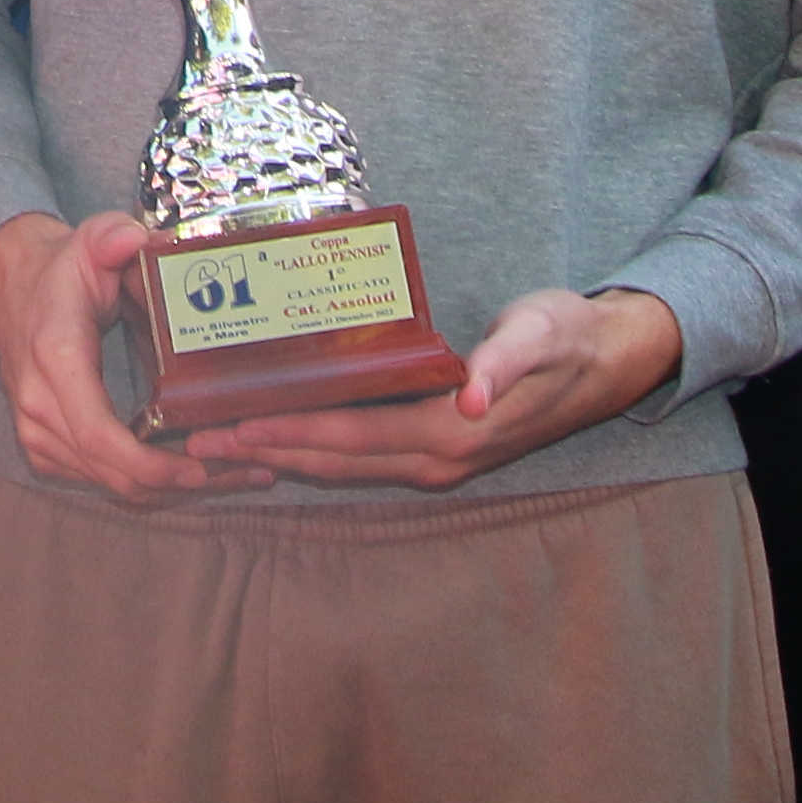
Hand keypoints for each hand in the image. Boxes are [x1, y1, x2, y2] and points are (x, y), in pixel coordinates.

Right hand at [0, 210, 269, 503]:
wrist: (11, 290)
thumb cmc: (62, 270)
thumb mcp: (89, 241)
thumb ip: (112, 236)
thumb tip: (138, 240)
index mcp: (56, 358)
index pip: (98, 434)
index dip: (149, 464)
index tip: (197, 468)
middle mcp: (40, 404)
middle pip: (110, 472)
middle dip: (177, 483)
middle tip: (242, 472)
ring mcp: (36, 430)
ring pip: (106, 484)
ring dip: (166, 489)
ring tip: (230, 473)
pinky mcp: (44, 446)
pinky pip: (96, 480)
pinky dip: (142, 484)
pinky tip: (186, 471)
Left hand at [197, 286, 684, 489]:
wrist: (610, 362)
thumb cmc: (568, 337)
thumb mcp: (541, 336)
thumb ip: (508, 363)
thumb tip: (472, 399)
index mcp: (447, 435)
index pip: (347, 437)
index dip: (285, 433)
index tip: (229, 427)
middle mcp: (435, 459)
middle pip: (330, 461)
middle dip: (261, 452)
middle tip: (191, 442)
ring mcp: (434, 460)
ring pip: (339, 466)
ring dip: (278, 457)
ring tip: (218, 446)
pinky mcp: (433, 448)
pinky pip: (358, 458)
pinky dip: (312, 451)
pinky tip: (278, 436)